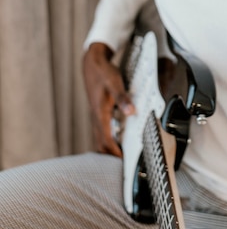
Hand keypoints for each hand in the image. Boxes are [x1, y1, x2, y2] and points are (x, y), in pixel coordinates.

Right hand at [83, 42, 134, 156]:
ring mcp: (96, 115)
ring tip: (120, 155)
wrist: (92, 64)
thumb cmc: (103, 73)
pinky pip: (101, 130)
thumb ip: (123, 98)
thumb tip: (131, 111)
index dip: (115, 152)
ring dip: (108, 148)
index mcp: (100, 113)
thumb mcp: (115, 83)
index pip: (106, 140)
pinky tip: (116, 138)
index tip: (124, 162)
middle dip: (110, 155)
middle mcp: (96, 117)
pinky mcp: (97, 112)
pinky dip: (107, 138)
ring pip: (100, 138)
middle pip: (101, 143)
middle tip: (123, 164)